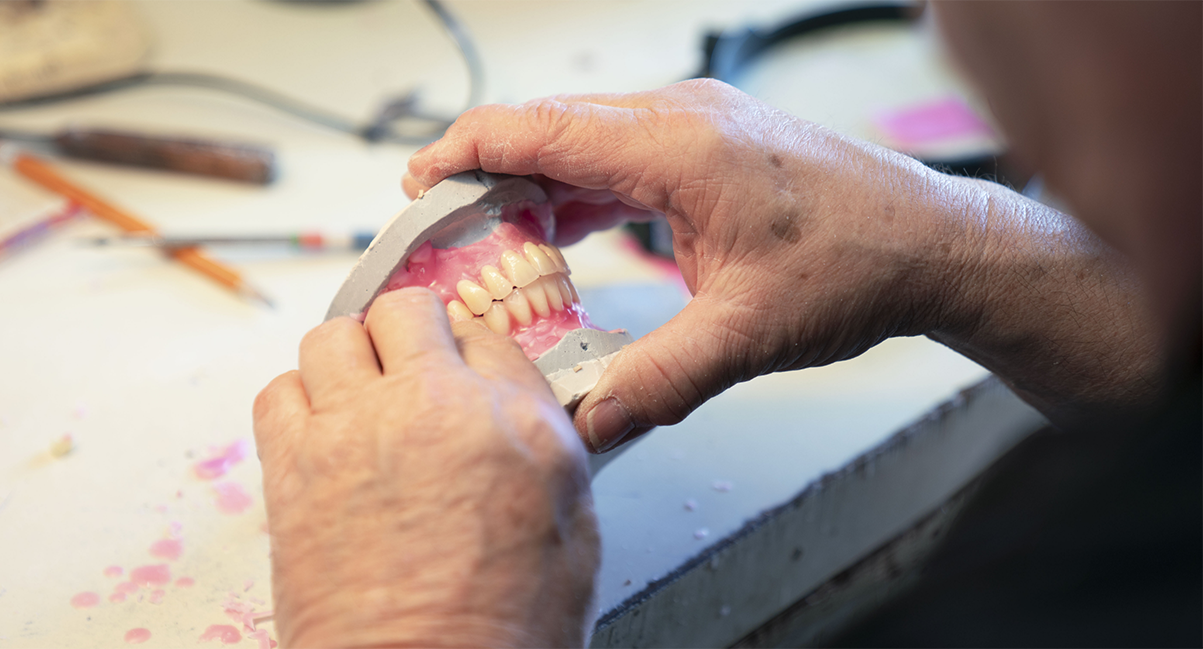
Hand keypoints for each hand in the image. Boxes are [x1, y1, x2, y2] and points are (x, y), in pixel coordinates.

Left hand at [254, 288, 599, 648]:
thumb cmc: (500, 633)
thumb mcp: (574, 534)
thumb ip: (546, 456)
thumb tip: (521, 422)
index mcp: (518, 422)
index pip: (488, 335)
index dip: (472, 351)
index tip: (462, 367)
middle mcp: (435, 406)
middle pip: (406, 310)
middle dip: (409, 332)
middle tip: (410, 366)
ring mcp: (356, 428)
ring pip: (332, 336)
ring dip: (348, 358)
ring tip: (359, 396)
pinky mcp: (293, 464)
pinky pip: (279, 391)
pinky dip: (297, 399)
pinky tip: (319, 431)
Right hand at [404, 80, 977, 450]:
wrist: (934, 243)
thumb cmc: (860, 263)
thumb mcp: (747, 335)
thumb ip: (657, 380)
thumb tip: (587, 421)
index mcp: (680, 147)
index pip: (540, 129)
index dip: (466, 153)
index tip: (419, 183)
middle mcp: (681, 120)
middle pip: (548, 127)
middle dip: (485, 173)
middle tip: (442, 230)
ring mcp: (695, 126)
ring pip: (580, 137)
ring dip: (530, 182)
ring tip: (491, 241)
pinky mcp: (707, 145)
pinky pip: (616, 152)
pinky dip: (575, 187)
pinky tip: (560, 230)